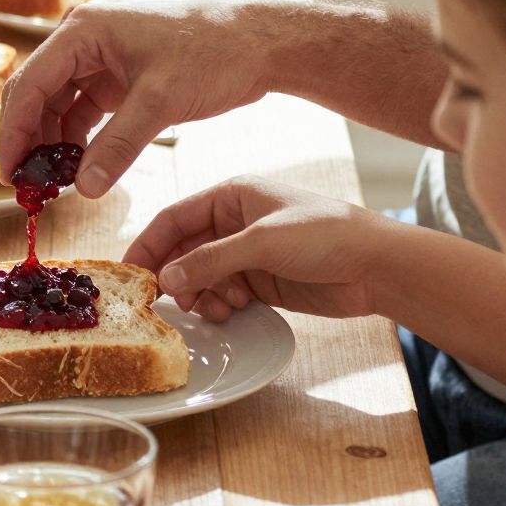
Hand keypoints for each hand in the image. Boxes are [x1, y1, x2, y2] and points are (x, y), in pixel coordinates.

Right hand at [0, 0, 273, 196]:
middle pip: (36, 93)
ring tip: (54, 182)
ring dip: (52, 142)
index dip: (14, 132)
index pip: (29, 84)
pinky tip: (80, 168)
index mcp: (83, 31)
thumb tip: (85, 189)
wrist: (258, 43)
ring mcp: (100, 58)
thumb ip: (118, 146)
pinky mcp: (117, 76)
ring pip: (56, 104)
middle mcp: (83, 40)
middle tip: (27, 185)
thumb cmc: (213, 53)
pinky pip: (82, 110)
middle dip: (28, 139)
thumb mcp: (161, 102)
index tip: (12, 173)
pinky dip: (77, 139)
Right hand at [124, 177, 391, 323]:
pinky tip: (235, 309)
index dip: (148, 245)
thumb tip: (166, 280)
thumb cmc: (326, 235)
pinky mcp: (259, 281)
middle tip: (164, 302)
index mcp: (231, 196)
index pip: (173, 218)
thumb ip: (210, 260)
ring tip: (213, 306)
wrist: (376, 267)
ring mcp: (245, 254)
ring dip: (199, 294)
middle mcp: (233, 223)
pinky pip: (222, 294)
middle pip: (183, 250)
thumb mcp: (261, 242)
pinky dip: (219, 304)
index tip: (129, 274)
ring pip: (199, 276)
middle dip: (174, 276)